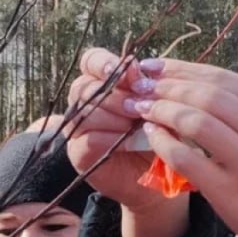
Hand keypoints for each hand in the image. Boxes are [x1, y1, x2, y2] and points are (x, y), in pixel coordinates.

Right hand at [65, 49, 167, 211]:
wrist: (159, 175)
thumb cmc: (159, 133)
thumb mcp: (158, 105)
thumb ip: (149, 86)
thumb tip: (145, 69)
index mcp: (101, 83)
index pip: (91, 61)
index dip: (105, 62)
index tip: (130, 69)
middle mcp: (84, 102)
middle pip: (85, 86)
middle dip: (115, 94)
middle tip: (139, 105)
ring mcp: (77, 128)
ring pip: (84, 112)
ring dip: (115, 116)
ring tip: (139, 124)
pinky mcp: (78, 152)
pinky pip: (89, 138)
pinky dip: (113, 138)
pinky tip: (133, 142)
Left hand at [116, 58, 237, 236]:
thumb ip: (233, 104)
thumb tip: (181, 76)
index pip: (221, 77)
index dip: (182, 69)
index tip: (152, 66)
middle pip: (207, 95)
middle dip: (167, 87)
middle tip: (140, 86)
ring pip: (196, 122)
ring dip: (162, 110)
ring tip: (140, 108)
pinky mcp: (229, 190)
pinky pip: (186, 158)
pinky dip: (163, 143)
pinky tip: (151, 135)